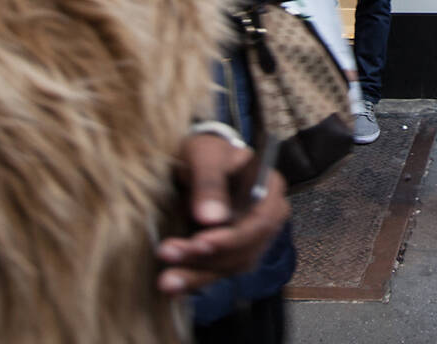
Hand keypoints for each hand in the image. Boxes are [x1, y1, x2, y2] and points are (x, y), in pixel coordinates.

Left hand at [157, 134, 288, 296]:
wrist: (196, 161)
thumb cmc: (205, 151)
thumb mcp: (205, 156)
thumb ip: (209, 183)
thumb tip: (210, 218)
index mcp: (269, 190)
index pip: (260, 222)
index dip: (233, 238)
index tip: (200, 242)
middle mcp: (266, 218)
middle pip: (245, 250)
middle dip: (207, 258)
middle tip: (170, 255)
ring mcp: (249, 238)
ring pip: (229, 267)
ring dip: (197, 275)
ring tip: (166, 280)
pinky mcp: (230, 252)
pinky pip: (216, 271)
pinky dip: (194, 279)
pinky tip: (172, 285)